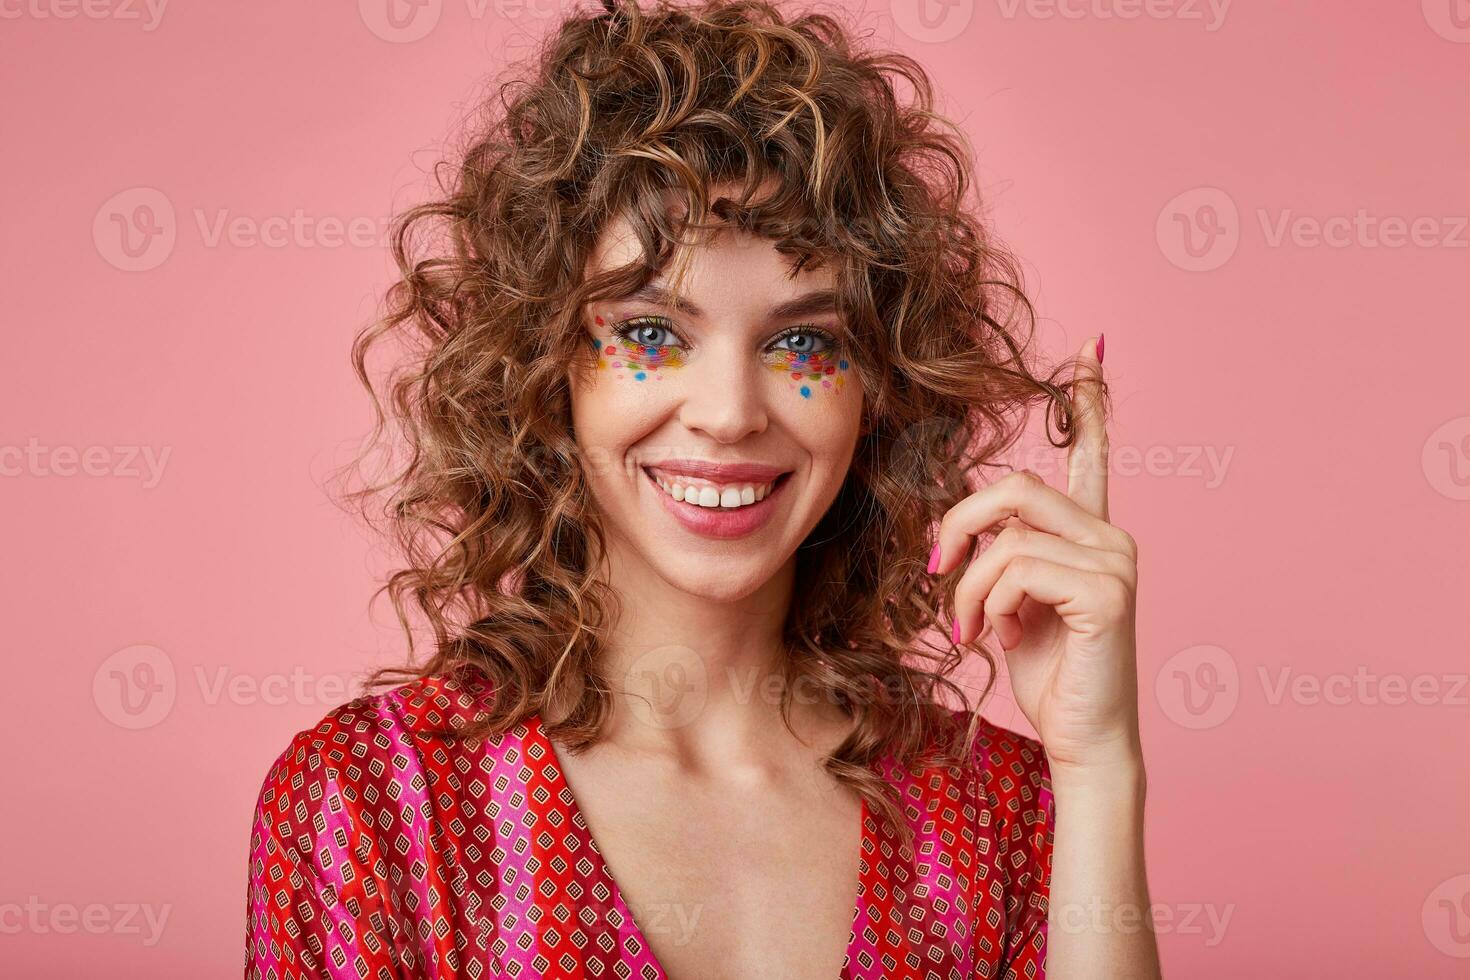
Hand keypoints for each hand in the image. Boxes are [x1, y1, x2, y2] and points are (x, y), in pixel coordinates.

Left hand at [929, 335, 1141, 775]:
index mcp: (1089, 532)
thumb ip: (1005, 556)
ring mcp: (1116, 560)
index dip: (1091, 401)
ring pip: (1007, 535)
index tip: (1093, 347)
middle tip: (939, 577)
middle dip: (958, 529)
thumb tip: (971, 535)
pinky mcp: (1107, 592)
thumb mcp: (1014, 602)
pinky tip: (1001, 637)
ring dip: (968, 587)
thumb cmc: (1049, 672)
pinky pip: (1018, 568)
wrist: (1083, 737)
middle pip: (1014, 487)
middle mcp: (1110, 535)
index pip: (1091, 453)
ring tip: (971, 628)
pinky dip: (990, 603)